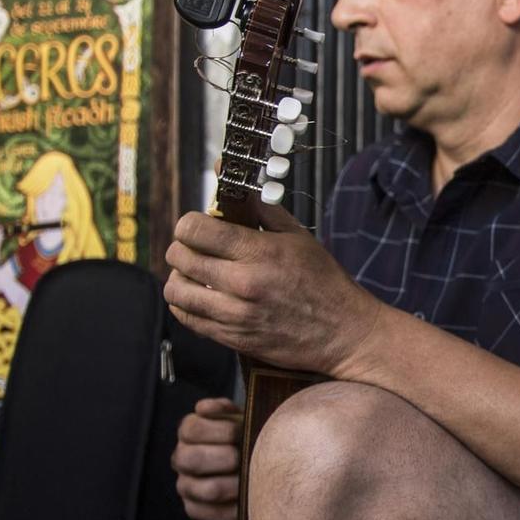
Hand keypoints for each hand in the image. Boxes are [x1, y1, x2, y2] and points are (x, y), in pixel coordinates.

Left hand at [163, 205, 382, 375]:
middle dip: (182, 247)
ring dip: (180, 277)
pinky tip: (200, 297)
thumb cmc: (324, 281)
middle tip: (195, 248)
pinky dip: (185, 305)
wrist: (344, 332)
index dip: (189, 223)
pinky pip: (186, 318)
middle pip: (179, 257)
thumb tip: (232, 181)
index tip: (198, 226)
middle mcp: (242, 284)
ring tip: (195, 274)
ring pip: (175, 291)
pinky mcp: (232, 338)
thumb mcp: (299, 237)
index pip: (194, 230)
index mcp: (259, 252)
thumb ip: (262, 209)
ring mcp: (235, 315)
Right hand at [172, 396, 241, 519]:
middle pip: (191, 459)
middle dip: (227, 458)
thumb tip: (203, 408)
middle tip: (246, 457)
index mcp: (190, 432)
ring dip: (235, 485)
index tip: (242, 430)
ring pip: (207, 489)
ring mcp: (186, 485)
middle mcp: (182, 458)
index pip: (191, 429)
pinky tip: (246, 498)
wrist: (261, 465)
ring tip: (253, 480)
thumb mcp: (242, 417)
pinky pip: (209, 513)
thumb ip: (225, 410)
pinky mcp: (194, 508)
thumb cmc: (250, 436)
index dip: (221, 430)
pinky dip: (232, 508)